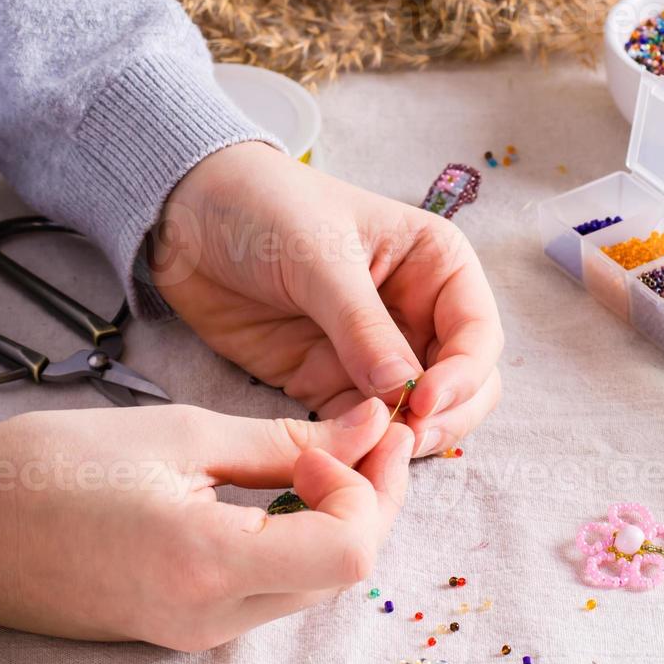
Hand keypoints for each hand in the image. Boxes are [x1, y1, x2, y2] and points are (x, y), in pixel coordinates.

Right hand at [0, 397, 409, 650]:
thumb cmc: (51, 466)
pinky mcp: (182, 628)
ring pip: (313, 585)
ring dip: (338, 521)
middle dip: (372, 501)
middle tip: (366, 436)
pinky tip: (285, 489)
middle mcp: (212, 618)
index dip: (368, 486)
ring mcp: (196, 633)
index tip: (343, 434)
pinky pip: (269, 591)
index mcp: (209, 565)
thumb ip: (287, 438)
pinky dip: (296, 541)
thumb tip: (370, 428)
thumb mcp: (182, 431)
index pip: (351, 550)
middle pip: (343, 573)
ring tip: (326, 453)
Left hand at [151, 142, 501, 454]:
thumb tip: (404, 390)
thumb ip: (363, 325)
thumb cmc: (264, 206)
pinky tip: (346, 457)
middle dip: (445, 416)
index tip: (424, 401)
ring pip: (421, 416)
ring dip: (407, 439)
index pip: (478, 332)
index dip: (463, 374)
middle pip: (464, 384)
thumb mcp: (319, 256)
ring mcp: (376, 354)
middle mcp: (418, 313)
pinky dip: (363, 449)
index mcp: (436, 266)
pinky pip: (364, 430)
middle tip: (406, 438)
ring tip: (376, 452)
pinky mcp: (330, 384)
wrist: (185, 215)